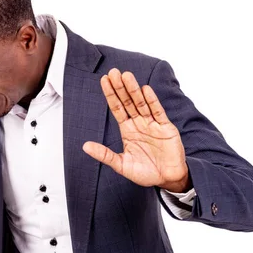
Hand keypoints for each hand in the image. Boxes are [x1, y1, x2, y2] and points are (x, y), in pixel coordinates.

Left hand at [82, 68, 190, 192]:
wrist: (168, 179)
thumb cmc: (146, 173)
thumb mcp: (122, 165)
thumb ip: (105, 155)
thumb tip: (85, 146)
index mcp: (128, 130)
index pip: (117, 108)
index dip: (111, 94)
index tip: (104, 80)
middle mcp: (139, 124)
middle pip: (128, 102)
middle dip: (120, 87)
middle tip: (113, 72)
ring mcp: (152, 124)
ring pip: (141, 104)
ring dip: (134, 90)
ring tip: (126, 76)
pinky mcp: (166, 128)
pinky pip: (158, 112)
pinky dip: (152, 101)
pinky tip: (146, 90)